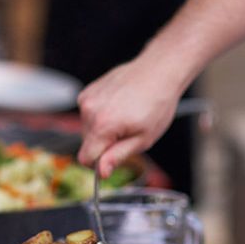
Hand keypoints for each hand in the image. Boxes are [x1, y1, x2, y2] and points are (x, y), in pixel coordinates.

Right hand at [76, 58, 182, 177]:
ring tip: (124, 117)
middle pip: (86, 144)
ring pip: (87, 129)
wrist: (159, 71)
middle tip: (127, 134)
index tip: (113, 158)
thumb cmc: (157, 104)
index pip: (85, 158)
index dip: (99, 164)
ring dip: (102, 129)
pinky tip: (118, 107)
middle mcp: (89, 111)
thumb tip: (101, 172)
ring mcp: (86, 99)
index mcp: (102, 125)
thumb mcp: (143, 139)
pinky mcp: (87, 91)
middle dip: (103, 145)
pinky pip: (88, 114)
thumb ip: (117, 156)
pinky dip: (99, 115)